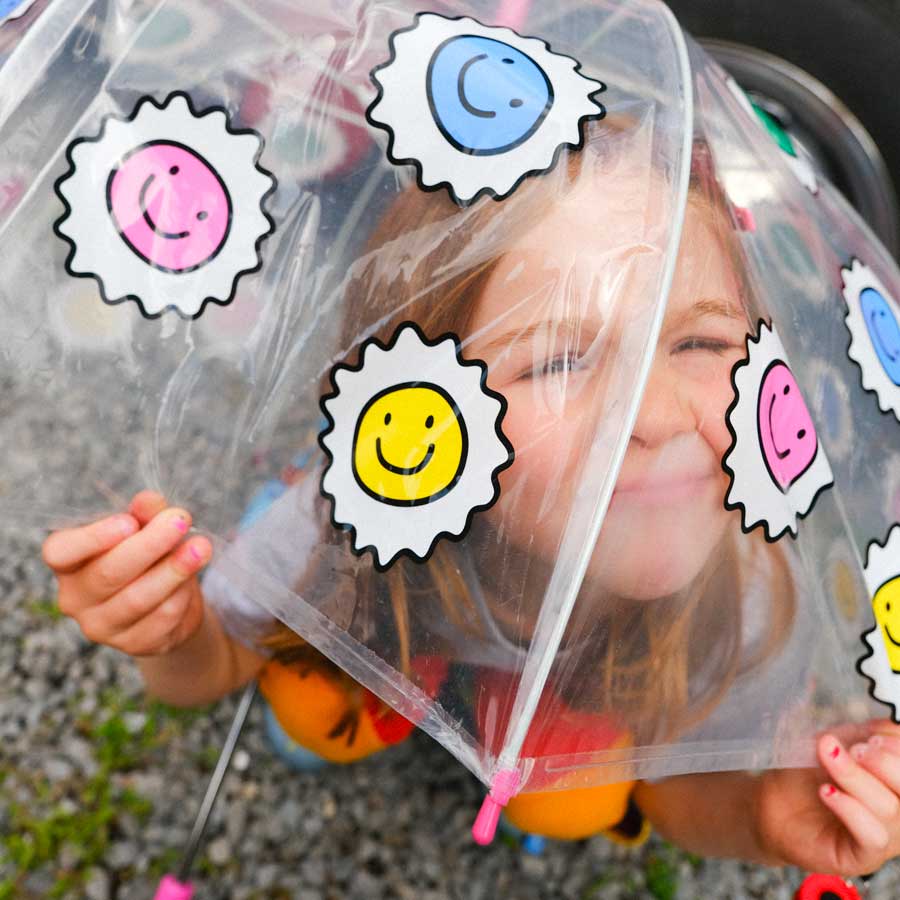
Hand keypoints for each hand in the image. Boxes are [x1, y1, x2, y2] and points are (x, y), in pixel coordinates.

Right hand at [42, 491, 211, 656]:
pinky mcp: (133, 644)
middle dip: (149, 545)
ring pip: (137, 598)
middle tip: (181, 520)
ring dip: (174, 570)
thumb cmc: (148, 558)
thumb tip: (148, 500)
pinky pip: (160, 619)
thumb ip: (145, 514)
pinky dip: (181, 595)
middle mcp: (76, 598)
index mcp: (69, 563)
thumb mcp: (146, 529)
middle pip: (108, 573)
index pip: (60, 552)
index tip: (129, 521)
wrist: (169, 603)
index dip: (93, 538)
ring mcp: (101, 626)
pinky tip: (193, 580)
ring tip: (201, 547)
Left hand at [755, 719, 899, 875]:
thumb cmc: (807, 772)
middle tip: (855, 748)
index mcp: (895, 785)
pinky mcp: (862, 857)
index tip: (873, 736)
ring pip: (889, 809)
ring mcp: (885, 838)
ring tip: (829, 756)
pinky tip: (826, 791)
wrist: (771, 802)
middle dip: (885, 764)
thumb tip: (893, 724)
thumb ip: (865, 734)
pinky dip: (850, 808)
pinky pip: (871, 835)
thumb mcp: (837, 743)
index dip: (899, 749)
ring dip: (856, 777)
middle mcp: (899, 814)